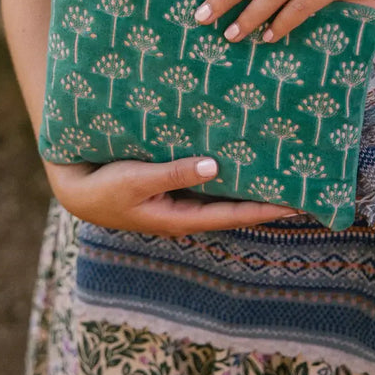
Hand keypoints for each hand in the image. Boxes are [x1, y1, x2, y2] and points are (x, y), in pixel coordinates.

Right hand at [44, 156, 298, 236]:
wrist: (76, 188)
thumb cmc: (105, 188)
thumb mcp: (138, 180)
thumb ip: (174, 173)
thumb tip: (214, 166)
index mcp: (181, 217)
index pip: (233, 214)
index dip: (266, 208)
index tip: (297, 202)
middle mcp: (186, 211)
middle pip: (234, 206)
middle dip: (266, 196)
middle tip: (299, 183)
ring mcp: (179, 199)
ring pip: (223, 193)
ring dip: (248, 183)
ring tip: (277, 170)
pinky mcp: (171, 186)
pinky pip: (206, 181)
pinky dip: (226, 172)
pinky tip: (238, 157)